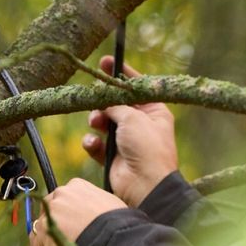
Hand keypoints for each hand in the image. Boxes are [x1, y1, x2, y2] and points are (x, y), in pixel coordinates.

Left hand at [29, 178, 126, 245]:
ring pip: (41, 234)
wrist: (115, 235)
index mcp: (77, 186)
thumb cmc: (120, 223)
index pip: (63, 203)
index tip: (69, 234)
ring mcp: (51, 212)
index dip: (65, 221)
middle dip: (52, 236)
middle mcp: (61, 194)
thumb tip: (93, 221)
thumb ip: (93, 209)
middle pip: (49, 217)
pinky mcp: (45, 231)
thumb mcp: (108, 206)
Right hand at [83, 56, 178, 207]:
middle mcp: (140, 124)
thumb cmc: (147, 148)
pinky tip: (93, 144)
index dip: (121, 74)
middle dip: (103, 101)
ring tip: (96, 123)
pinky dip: (92, 143)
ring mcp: (126, 140)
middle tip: (94, 95)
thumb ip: (115, 104)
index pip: (136, 87)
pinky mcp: (112, 156)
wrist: (145, 185)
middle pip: (116, 103)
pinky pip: (96, 144)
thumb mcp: (133, 117)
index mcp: (154, 111)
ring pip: (103, 121)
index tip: (106, 61)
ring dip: (96, 120)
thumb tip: (103, 99)